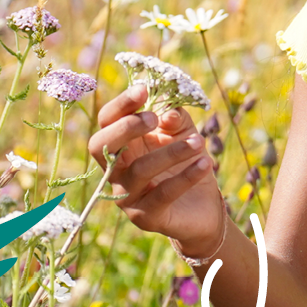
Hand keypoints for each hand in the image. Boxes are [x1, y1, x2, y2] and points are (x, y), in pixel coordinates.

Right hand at [86, 88, 224, 251]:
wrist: (204, 207)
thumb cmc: (186, 164)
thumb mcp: (184, 134)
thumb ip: (176, 120)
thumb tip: (169, 112)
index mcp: (121, 146)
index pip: (107, 122)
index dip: (121, 105)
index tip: (143, 89)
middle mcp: (116, 171)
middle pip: (101, 146)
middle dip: (127, 127)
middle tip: (155, 118)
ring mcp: (127, 196)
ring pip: (139, 170)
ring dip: (171, 152)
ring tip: (200, 142)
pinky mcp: (146, 217)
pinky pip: (163, 194)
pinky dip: (186, 177)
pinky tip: (205, 164)